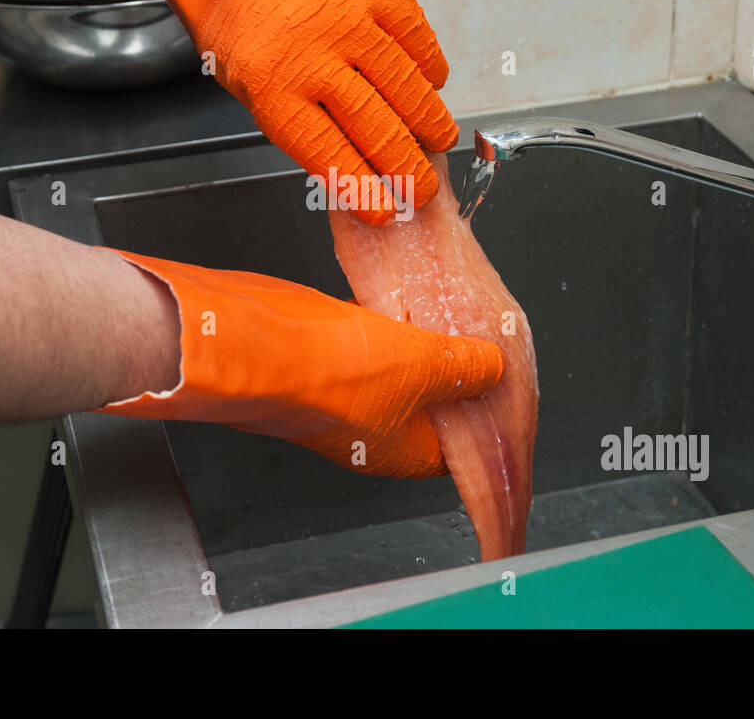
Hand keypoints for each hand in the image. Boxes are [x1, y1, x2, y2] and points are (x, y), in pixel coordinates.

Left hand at [77, 0, 456, 223]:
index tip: (388, 212)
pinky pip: (420, 41)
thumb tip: (366, 175)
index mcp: (274, 88)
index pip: (332, 155)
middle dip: (409, 170)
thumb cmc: (247, 32)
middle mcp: (315, 51)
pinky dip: (430, 71)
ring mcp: (352, 16)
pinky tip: (429, 86)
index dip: (367, 191)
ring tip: (439, 142)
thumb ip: (307, 132)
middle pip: (379, 128)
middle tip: (423, 187)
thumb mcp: (256, 94)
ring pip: (409, 87)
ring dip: (431, 123)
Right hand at [99, 250, 504, 477]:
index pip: (460, 445)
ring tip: (444, 311)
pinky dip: (387, 327)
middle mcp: (373, 432)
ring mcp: (344, 398)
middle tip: (478, 334)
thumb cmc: (328, 373)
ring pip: (398, 371)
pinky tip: (400, 301)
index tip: (503, 377)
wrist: (250, 343)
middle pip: (431, 404)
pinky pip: (368, 346)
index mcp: (404, 452)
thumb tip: (492, 366)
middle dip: (454, 370)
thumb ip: (465, 367)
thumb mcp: (424, 364)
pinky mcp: (321, 362)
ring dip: (419, 344)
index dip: (485, 412)